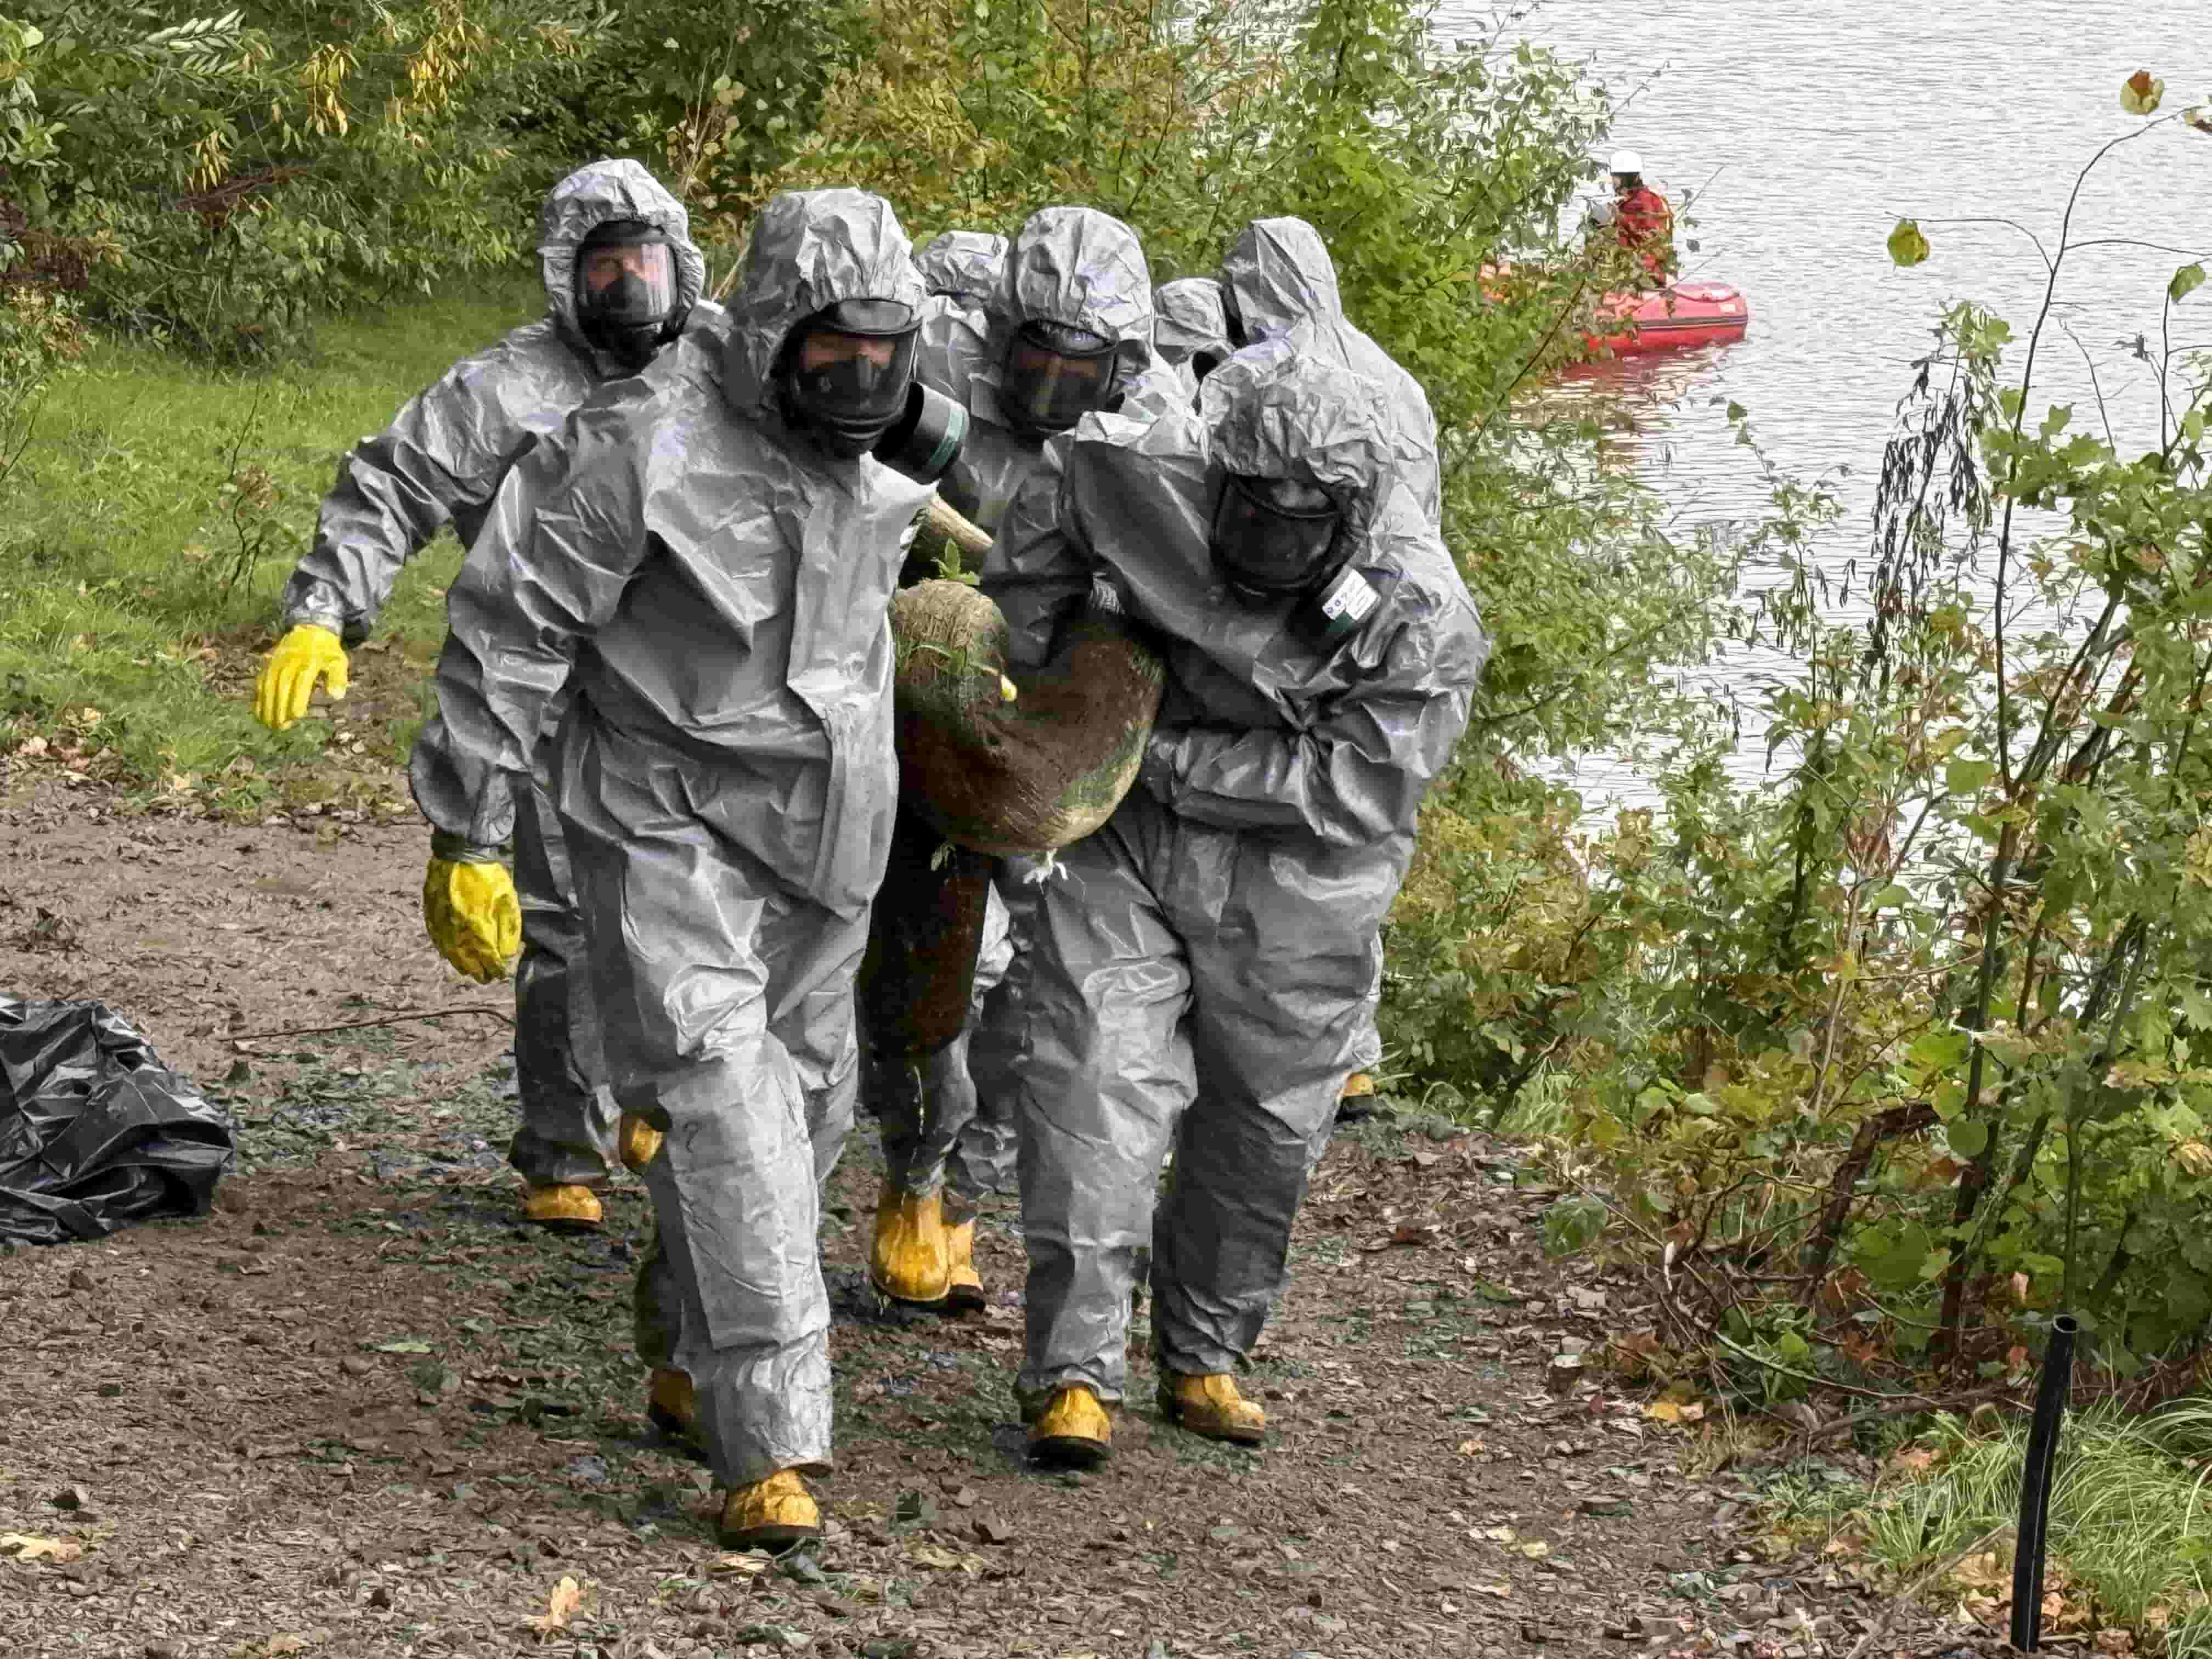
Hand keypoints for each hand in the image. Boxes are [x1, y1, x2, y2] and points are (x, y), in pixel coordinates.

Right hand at [253, 624, 349, 730]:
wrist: (310, 630)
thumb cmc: (327, 651)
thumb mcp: (338, 661)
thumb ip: (338, 677)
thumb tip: (336, 695)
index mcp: (309, 661)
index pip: (301, 682)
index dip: (298, 699)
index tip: (297, 716)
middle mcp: (289, 662)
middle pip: (282, 686)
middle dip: (280, 707)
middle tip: (281, 727)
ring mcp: (276, 663)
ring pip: (268, 685)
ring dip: (267, 706)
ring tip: (269, 725)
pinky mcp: (268, 665)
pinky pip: (260, 682)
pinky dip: (259, 698)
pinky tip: (259, 714)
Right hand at [423, 856, 519, 981]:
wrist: (459, 854)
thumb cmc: (488, 877)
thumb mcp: (508, 902)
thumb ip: (509, 931)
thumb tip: (506, 954)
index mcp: (479, 931)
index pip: (489, 961)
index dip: (497, 970)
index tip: (501, 973)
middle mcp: (458, 934)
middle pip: (469, 964)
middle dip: (480, 973)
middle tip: (487, 978)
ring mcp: (442, 927)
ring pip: (452, 957)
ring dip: (463, 966)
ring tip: (472, 971)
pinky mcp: (431, 918)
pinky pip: (438, 943)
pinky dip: (447, 953)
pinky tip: (452, 955)